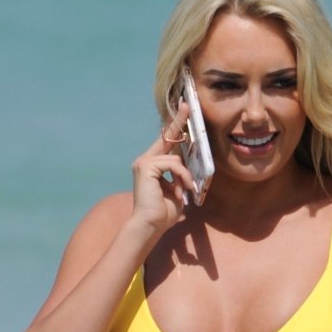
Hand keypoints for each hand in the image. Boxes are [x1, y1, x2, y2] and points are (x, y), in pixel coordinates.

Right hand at [129, 102, 195, 234]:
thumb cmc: (162, 214)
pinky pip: (173, 164)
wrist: (150, 225)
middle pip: (166, 138)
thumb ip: (179, 178)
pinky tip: (181, 191)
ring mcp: (144, 163)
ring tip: (185, 191)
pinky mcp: (146, 167)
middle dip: (178, 122)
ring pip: (174, 158)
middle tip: (186, 106)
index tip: (181, 111)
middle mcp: (144, 161)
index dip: (173, 127)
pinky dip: (181, 177)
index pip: (164, 143)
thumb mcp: (176, 192)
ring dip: (185, 176)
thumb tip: (187, 169)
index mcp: (151, 166)